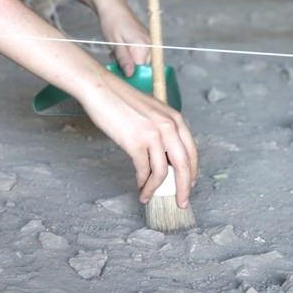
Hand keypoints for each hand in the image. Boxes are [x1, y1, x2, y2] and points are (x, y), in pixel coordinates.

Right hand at [78, 71, 197, 206]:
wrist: (101, 89)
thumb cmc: (122, 99)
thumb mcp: (152, 110)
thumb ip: (163, 129)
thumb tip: (165, 156)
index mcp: (175, 118)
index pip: (191, 151)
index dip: (192, 172)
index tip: (189, 185)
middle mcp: (168, 126)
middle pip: (183, 165)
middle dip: (184, 188)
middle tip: (181, 202)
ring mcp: (152, 134)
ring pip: (162, 172)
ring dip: (156, 189)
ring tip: (148, 196)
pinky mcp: (135, 142)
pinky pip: (143, 170)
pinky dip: (143, 183)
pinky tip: (139, 186)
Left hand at [96, 0, 150, 76]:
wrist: (113, 7)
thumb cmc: (112, 22)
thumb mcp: (115, 43)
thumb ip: (124, 59)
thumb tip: (131, 74)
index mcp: (143, 46)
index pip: (142, 69)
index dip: (131, 74)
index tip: (120, 73)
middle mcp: (149, 44)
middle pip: (142, 66)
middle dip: (128, 68)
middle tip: (114, 60)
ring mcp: (148, 42)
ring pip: (139, 61)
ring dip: (126, 61)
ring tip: (115, 53)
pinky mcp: (144, 41)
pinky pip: (138, 54)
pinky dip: (128, 55)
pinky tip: (119, 50)